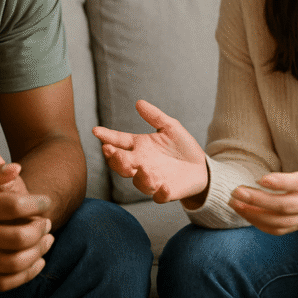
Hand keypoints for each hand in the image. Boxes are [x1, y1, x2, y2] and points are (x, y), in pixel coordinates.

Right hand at [0, 142, 53, 290]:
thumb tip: (17, 168)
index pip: (14, 206)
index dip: (37, 204)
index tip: (45, 202)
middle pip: (19, 238)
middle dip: (41, 230)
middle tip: (47, 223)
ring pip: (16, 263)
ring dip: (39, 252)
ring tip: (47, 241)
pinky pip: (6, 283)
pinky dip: (27, 275)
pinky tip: (38, 261)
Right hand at [93, 100, 207, 203]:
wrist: (200, 167)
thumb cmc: (182, 146)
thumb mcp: (170, 127)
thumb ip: (155, 116)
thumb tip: (139, 102)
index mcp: (140, 147)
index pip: (119, 141)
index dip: (107, 136)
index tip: (96, 130)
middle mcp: (141, 164)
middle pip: (122, 164)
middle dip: (115, 158)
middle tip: (110, 150)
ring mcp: (152, 179)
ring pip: (138, 181)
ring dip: (138, 176)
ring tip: (141, 169)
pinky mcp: (165, 192)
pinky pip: (159, 196)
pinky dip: (160, 193)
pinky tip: (164, 186)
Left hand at [229, 118, 297, 236]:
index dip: (281, 183)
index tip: (260, 178)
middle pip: (285, 206)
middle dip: (259, 200)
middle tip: (236, 191)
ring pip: (280, 221)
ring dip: (254, 214)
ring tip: (234, 203)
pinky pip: (278, 230)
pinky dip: (259, 223)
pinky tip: (244, 212)